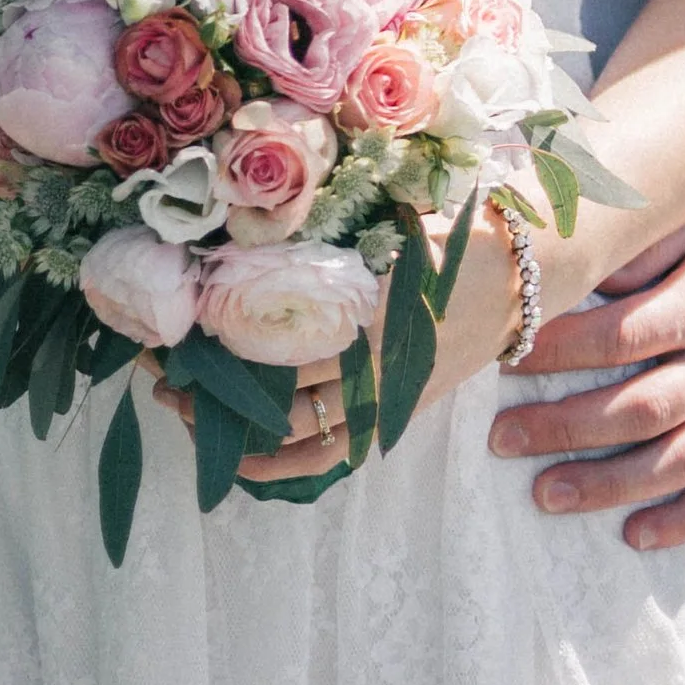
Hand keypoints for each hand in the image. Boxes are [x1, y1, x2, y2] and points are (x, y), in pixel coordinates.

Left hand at [154, 209, 519, 488]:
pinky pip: (334, 453)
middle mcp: (376, 350)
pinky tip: (240, 461)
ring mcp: (388, 390)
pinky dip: (285, 466)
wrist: (525, 274)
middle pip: (275, 377)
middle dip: (210, 376)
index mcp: (371, 293)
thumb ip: (332, 230)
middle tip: (158, 364)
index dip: (218, 326)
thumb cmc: (455, 231)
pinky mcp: (397, 414)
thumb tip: (248, 231)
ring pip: (296, 426)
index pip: (278, 320)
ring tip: (180, 406)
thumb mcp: (395, 218)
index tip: (172, 320)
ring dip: (233, 423)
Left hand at [486, 195, 684, 549]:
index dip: (562, 349)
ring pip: (678, 461)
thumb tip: (575, 270)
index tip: (506, 355)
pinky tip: (635, 536)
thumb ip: (642, 245)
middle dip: (567, 427)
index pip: (625, 335)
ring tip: (546, 495)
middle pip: (642, 407)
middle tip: (503, 439)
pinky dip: (683, 521)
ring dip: (609, 484)